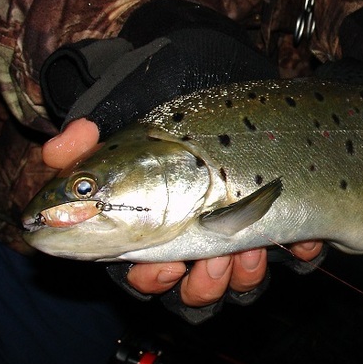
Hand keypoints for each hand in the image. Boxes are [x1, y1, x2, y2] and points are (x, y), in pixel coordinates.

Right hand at [42, 118, 324, 306]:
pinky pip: (296, 258)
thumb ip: (81, 144)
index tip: (163, 265)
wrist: (217, 70)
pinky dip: (300, 254)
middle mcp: (198, 239)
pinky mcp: (284, 220)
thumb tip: (63, 146)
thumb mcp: (116, 121)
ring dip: (246, 276)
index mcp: (154, 231)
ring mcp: (243, 232)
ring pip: (243, 285)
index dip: (152, 282)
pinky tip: (299, 239)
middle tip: (213, 261)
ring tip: (252, 247)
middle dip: (204, 287)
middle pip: (197, 293)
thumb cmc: (161, 105)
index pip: (144, 278)